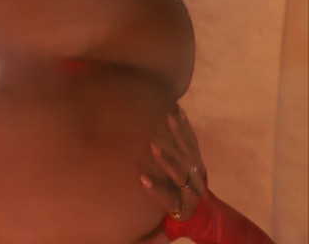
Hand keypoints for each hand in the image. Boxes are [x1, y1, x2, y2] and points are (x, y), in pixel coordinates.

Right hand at [140, 105, 206, 225]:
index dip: (157, 190)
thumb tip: (133, 238)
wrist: (206, 214)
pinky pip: (193, 141)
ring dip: (177, 134)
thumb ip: (151, 235)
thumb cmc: (176, 219)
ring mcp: (198, 173)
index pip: (169, 199)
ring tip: (166, 118)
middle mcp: (192, 190)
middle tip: (152, 145)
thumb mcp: (166, 230)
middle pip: (181, 173)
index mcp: (182, 208)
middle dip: (167, 159)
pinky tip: (175, 109)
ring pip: (190, 152)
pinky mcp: (199, 159)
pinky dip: (184, 125)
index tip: (142, 178)